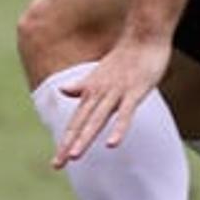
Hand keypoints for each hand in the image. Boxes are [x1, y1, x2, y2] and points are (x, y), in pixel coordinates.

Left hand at [53, 33, 171, 167]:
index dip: (65, 141)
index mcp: (91, 92)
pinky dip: (118, 129)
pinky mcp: (134, 91)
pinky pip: (126, 114)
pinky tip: (111, 144)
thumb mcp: (99, 74)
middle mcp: (99, 93)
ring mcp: (116, 92)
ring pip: (98, 119)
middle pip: (81, 123)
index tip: (56, 162)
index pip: (75, 122)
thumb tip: (62, 91)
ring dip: (86, 138)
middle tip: (57, 165)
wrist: (143, 35)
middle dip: (69, 145)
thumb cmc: (124, 57)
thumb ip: (82, 86)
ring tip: (75, 156)